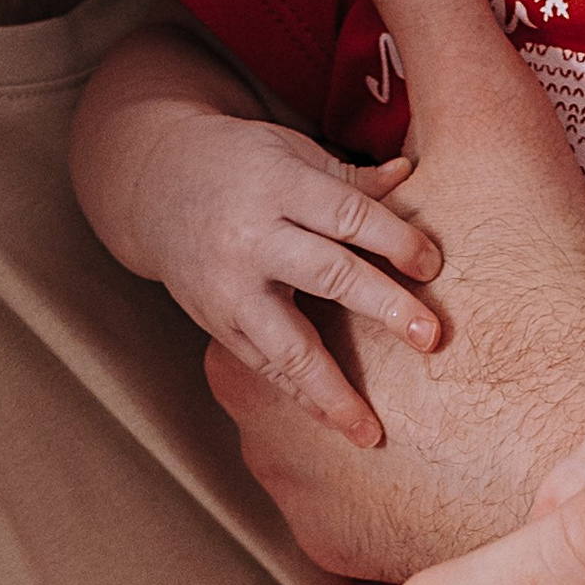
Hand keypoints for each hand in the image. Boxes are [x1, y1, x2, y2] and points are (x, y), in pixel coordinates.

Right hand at [107, 92, 443, 446]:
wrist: (152, 187)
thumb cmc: (239, 165)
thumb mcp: (289, 152)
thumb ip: (349, 177)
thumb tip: (409, 175)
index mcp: (278, 186)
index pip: (348, 216)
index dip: (396, 240)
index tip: (432, 266)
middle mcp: (251, 240)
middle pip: (328, 274)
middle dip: (383, 307)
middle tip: (430, 337)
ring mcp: (230, 289)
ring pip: (287, 344)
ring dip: (332, 390)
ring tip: (370, 431)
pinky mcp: (216, 324)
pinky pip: (264, 366)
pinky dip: (300, 396)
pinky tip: (334, 421)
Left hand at [206, 0, 584, 575]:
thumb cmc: (553, 285)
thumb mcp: (482, 112)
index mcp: (259, 346)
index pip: (258, 291)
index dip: (328, 263)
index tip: (403, 260)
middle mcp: (272, 452)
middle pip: (294, 374)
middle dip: (353, 348)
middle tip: (449, 319)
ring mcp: (331, 531)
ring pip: (343, 453)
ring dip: (392, 424)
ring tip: (473, 382)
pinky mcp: (402, 581)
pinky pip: (396, 526)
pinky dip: (430, 494)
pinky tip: (487, 451)